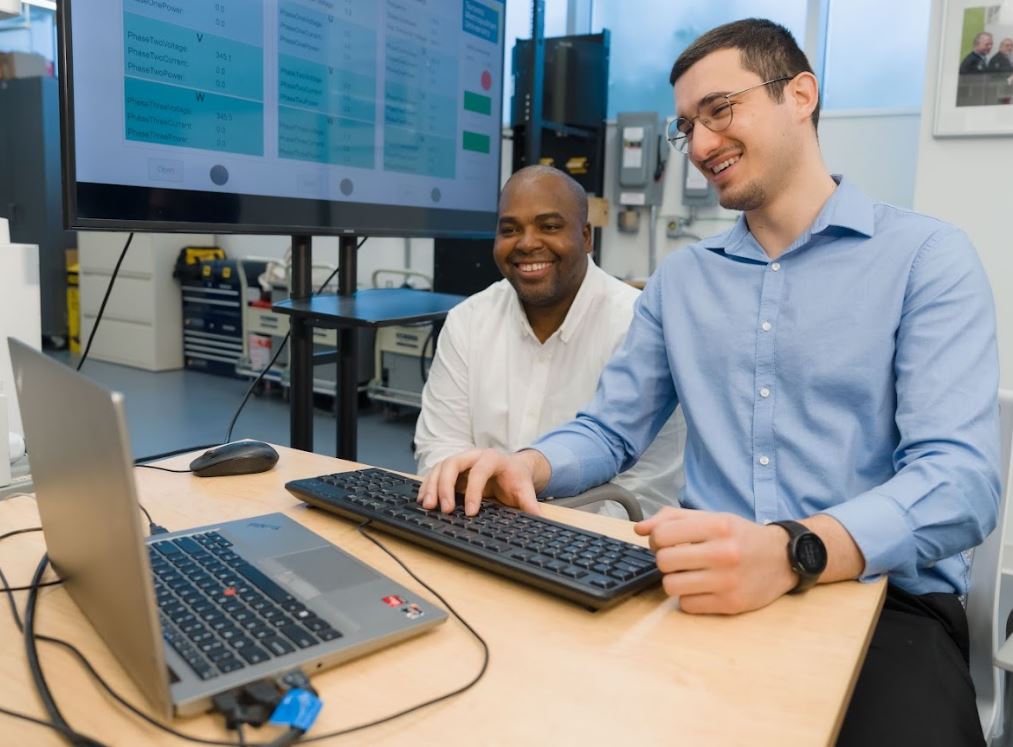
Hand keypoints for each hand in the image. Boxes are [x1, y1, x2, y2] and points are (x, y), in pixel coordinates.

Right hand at [417, 448, 547, 515]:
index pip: (479, 471)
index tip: (471, 512)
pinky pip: (435, 474)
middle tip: (444, 509)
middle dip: (445, 486)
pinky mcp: (451, 469)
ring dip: (432, 486)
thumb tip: (538, 517)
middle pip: (453, 463)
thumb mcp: (524, 489)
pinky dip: (427, 486)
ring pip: (440, 467)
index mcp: (492, 458)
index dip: (473, 491)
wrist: (511, 467)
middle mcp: (473, 455)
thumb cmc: (515, 477)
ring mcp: (460, 461)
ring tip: (428, 506)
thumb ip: (529, 503)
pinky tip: (423, 500)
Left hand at [635, 507, 796, 614]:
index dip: (657, 539)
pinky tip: (700, 589)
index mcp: (717, 525)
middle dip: (665, 560)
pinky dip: (688, 598)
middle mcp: (724, 552)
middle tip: (677, 559)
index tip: (666, 542)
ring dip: (674, 581)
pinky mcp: (730, 603)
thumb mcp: (712, 518)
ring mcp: (728, 580)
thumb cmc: (740, 536)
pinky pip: (686, 605)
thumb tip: (639, 529)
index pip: (662, 534)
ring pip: (671, 586)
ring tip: (687, 574)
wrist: (782, 559)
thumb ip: (673, 518)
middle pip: (663, 561)